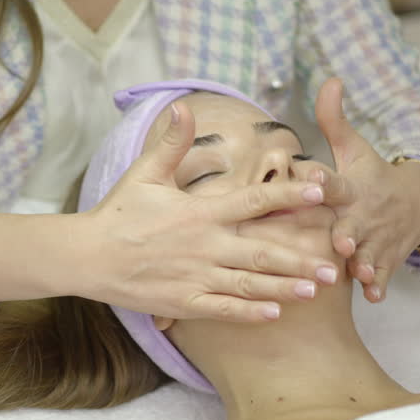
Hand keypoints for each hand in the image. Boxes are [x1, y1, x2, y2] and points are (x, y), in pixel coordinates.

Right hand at [76, 102, 338, 322]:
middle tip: (333, 265)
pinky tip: (274, 312)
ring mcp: (195, 276)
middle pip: (262, 252)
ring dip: (284, 287)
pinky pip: (222, 309)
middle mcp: (204, 245)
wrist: (86, 256)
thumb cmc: (117, 213)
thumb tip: (182, 106)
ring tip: (315, 290)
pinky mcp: (183, 302)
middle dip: (299, 258)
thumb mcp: (144, 172)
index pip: (253, 201)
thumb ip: (171, 143)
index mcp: (200, 212)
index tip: (320, 193)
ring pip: (249, 284)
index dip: (289, 196)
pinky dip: (249, 312)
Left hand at [310, 78, 419, 302]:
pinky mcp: (387, 259)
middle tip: (343, 241)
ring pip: (371, 253)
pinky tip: (374, 296)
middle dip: (350, 232)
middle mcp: (365, 214)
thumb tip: (329, 79)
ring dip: (366, 263)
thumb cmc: (371, 175)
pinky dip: (380, 285)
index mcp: (352, 187)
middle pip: (356, 224)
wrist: (419, 202)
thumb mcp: (355, 148)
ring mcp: (378, 238)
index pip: (336, 182)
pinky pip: (384, 275)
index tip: (313, 178)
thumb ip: (335, 119)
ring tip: (360, 272)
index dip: (324, 181)